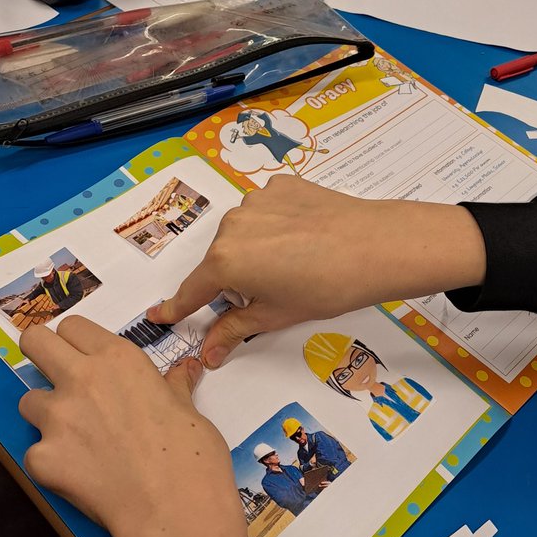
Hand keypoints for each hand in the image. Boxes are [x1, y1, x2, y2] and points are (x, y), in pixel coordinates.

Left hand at [19, 317, 251, 536]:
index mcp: (118, 359)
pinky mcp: (41, 459)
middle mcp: (80, 379)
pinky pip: (35, 454)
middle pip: (33, 343)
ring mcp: (57, 418)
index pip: (73, 326)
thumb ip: (173, 386)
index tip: (85, 359)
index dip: (77, 343)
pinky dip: (52, 464)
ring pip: (28, 402)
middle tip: (59, 380)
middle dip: (40, 355)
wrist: (175, 510)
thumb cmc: (193, 456)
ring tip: (77, 442)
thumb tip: (186, 369)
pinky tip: (81, 478)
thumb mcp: (189, 410)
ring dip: (46, 417)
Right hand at [150, 176, 486, 368]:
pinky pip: (266, 211)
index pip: (193, 290)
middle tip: (269, 294)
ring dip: (255, 250)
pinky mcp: (280, 185)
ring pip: (244, 233)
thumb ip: (234, 329)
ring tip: (294, 265)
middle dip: (234, 279)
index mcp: (225, 261)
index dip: (178, 307)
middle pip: (220, 260)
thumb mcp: (277, 315)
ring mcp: (255, 200)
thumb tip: (208, 351)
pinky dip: (275, 226)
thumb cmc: (328, 287)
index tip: (161, 315)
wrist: (376, 246)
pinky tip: (302, 240)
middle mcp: (231, 225)